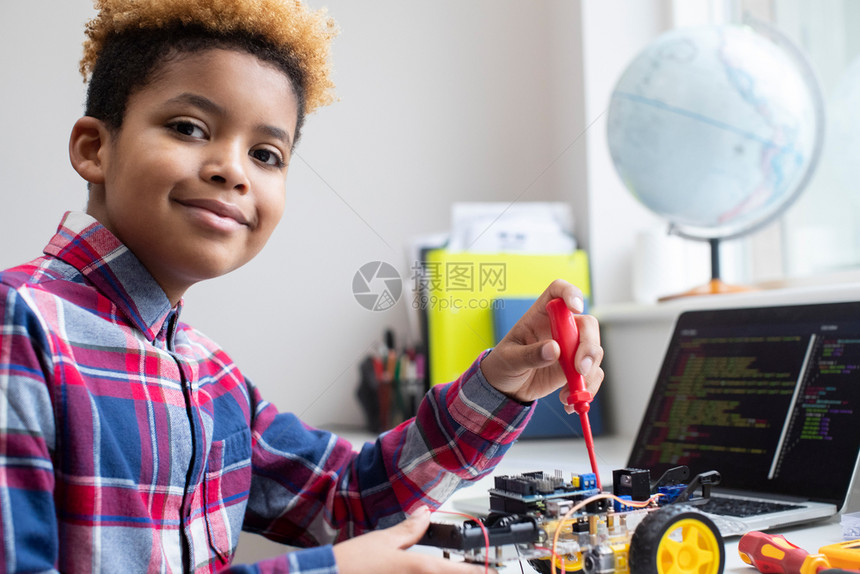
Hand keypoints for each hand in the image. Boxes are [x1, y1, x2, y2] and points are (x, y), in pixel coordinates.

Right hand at [333, 506, 492, 573]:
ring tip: (450, 569)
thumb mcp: (384, 540)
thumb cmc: (353, 563)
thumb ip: (410, 529)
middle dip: (466, 573)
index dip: (482, 571)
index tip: (495, 570)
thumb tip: (425, 513)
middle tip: (475, 568)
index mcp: (422, 569)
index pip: (463, 572)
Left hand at [479, 279, 603, 410]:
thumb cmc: (503, 365)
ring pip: (594, 351)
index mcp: (540, 315)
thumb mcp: (510, 360)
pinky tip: (569, 403)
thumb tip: (554, 349)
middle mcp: (560, 327)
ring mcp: (571, 347)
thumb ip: (530, 354)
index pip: (558, 292)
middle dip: (588, 346)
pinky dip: (586, 389)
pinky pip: (593, 374)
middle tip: (580, 369)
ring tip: (569, 395)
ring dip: (589, 373)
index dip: (570, 294)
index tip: (576, 308)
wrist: (507, 388)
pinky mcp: (577, 367)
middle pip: (587, 325)